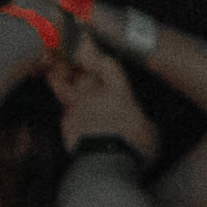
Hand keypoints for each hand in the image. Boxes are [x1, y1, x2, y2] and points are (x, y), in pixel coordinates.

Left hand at [51, 36, 160, 161]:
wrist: (106, 164)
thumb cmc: (133, 147)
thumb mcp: (151, 133)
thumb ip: (144, 121)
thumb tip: (145, 124)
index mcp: (118, 92)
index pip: (106, 64)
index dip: (98, 53)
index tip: (92, 41)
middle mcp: (94, 94)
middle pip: (79, 67)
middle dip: (74, 55)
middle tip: (68, 44)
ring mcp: (76, 107)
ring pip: (62, 82)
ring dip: (59, 73)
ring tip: (55, 68)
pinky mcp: (66, 124)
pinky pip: (62, 108)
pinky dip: (63, 105)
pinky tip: (65, 108)